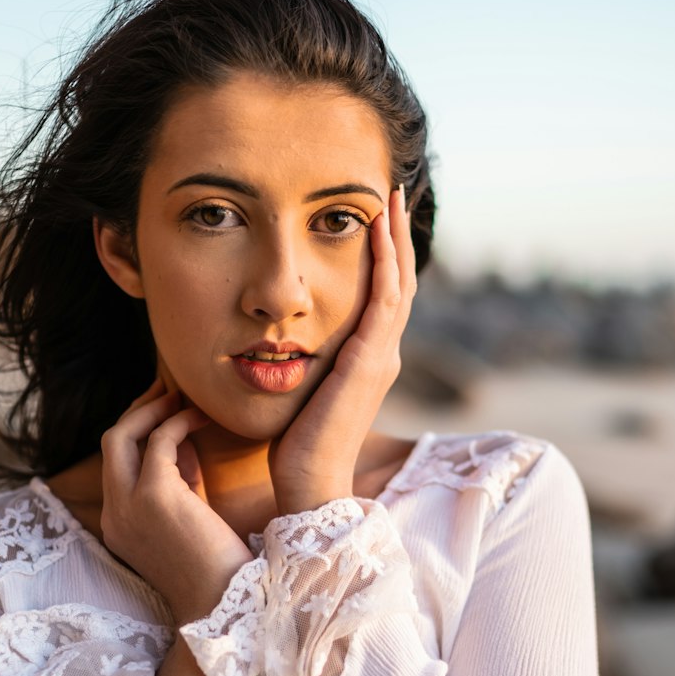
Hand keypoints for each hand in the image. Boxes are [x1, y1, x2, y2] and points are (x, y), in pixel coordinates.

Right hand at [99, 377, 253, 624]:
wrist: (226, 607)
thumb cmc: (218, 571)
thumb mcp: (187, 524)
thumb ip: (179, 488)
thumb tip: (184, 446)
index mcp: (119, 528)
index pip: (117, 466)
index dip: (140, 435)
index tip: (167, 415)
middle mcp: (115, 516)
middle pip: (110, 444)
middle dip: (137, 412)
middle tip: (168, 392)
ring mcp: (128, 506)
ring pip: (122, 435)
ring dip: (152, 410)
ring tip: (183, 397)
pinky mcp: (154, 496)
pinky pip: (158, 440)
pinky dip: (178, 422)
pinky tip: (203, 417)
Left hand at [267, 184, 417, 512]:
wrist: (308, 483)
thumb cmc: (295, 446)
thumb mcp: (300, 390)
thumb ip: (300, 362)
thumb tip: (276, 340)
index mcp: (368, 359)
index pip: (383, 295)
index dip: (384, 255)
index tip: (375, 217)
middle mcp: (383, 353)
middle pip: (399, 281)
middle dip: (396, 235)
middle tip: (394, 193)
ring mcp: (382, 356)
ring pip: (398, 283)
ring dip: (395, 237)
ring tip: (390, 198)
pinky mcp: (370, 360)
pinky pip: (384, 300)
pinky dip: (385, 262)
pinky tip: (378, 231)